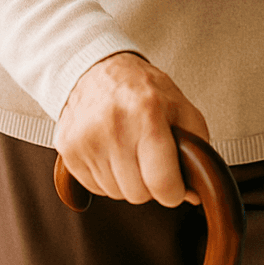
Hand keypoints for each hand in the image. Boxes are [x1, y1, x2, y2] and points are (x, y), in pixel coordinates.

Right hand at [54, 51, 210, 206]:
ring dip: (127, 181)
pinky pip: (95, 188)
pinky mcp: (68, 150)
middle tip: (150, 158)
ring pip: (116, 194)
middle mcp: (114, 126)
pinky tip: (111, 152)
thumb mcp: (180, 106)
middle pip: (138, 194)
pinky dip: (106, 178)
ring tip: (129, 150)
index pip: (161, 182)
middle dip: (149, 184)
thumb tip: (194, 192)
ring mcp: (87, 139)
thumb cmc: (144, 90)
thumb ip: (196, 147)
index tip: (175, 185)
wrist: (97, 70)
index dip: (173, 192)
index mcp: (148, 113)